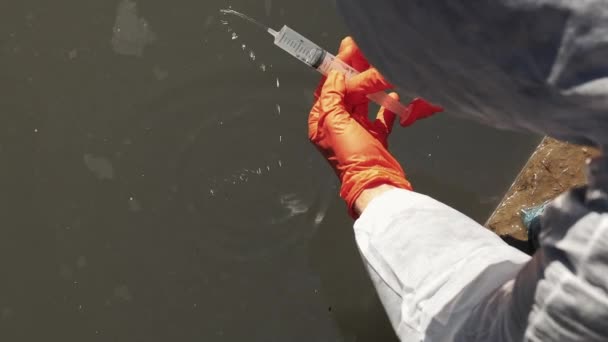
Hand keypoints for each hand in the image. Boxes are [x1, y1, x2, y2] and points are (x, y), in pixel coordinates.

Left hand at [308, 38, 411, 217]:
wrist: (376, 182)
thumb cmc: (352, 156)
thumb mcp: (335, 122)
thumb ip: (332, 97)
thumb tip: (335, 75)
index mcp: (321, 123)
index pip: (326, 89)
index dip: (336, 69)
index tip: (346, 50)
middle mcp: (337, 126)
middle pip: (345, 93)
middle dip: (354, 73)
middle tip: (364, 52)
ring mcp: (357, 132)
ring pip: (363, 102)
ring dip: (371, 86)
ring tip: (379, 67)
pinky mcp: (375, 137)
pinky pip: (380, 116)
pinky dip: (386, 106)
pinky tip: (393, 95)